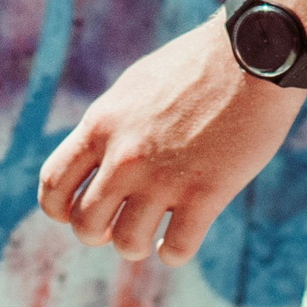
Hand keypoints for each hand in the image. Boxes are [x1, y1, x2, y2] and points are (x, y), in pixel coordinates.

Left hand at [35, 18, 306, 266]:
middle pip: (85, 224)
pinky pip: (176, 251)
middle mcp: (125, 155)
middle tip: (118, 224)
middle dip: (99, 233)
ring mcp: (164, 177)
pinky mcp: (205, 194)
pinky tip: (179, 239)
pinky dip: (173, 253)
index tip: (75, 212)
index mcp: (102, 123)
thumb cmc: (198, 63)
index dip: (59, 209)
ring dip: (138, 245)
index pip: (53, 184)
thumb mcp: (137, 85)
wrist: (253, 52)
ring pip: (128, 244)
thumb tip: (98, 158)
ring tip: (152, 235)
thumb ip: (113, 124)